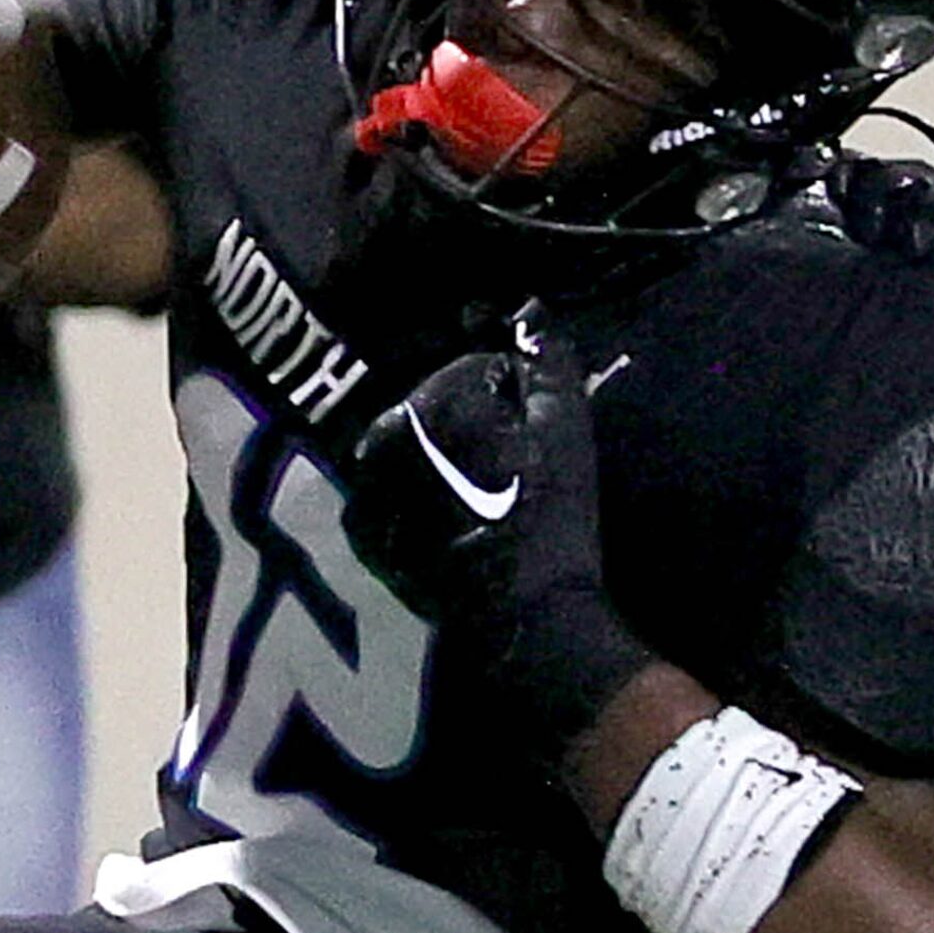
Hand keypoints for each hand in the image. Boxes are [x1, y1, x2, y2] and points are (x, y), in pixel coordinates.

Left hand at [346, 331, 651, 753]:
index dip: (507, 392)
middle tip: (511, 463)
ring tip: (483, 490)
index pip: (466, 373)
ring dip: (436, 459)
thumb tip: (528, 311)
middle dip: (465, 424)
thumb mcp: (565, 431)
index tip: (532, 424)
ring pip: (405, 454)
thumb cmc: (551, 520)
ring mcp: (368, 498)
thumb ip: (546, 362)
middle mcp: (380, 447)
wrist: (526, 621)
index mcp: (423, 410)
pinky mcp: (371, 545)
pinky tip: (450, 518)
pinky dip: (411, 499)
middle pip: (430, 413)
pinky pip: (386, 501)